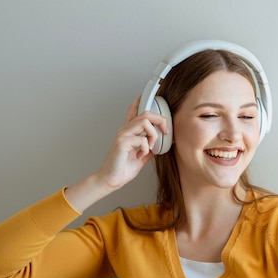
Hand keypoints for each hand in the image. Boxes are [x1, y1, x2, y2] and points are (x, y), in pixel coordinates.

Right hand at [64, 97, 168, 211]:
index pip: (134, 110)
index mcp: (129, 132)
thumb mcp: (142, 157)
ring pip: (145, 122)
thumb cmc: (123, 169)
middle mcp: (125, 130)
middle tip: (165, 132)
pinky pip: (142, 139)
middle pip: (146, 113)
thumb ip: (150, 148)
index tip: (153, 96)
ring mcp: (122, 135)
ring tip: (150, 147)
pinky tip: (140, 156)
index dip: (142, 101)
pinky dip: (146, 148)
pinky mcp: (122, 143)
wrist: (111, 180)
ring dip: (153, 136)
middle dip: (160, 120)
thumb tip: (161, 145)